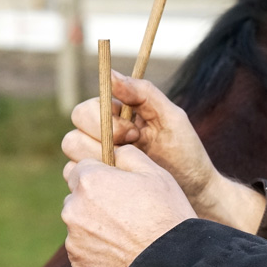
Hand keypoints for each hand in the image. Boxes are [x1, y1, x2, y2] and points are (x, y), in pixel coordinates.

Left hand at [62, 146, 197, 266]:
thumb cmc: (167, 216)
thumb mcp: (156, 174)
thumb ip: (128, 155)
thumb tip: (114, 150)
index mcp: (90, 181)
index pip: (82, 168)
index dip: (102, 176)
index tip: (119, 187)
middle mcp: (73, 208)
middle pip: (78, 197)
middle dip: (96, 201)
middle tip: (127, 213)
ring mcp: (74, 240)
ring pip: (80, 225)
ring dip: (96, 227)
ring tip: (128, 237)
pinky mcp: (79, 265)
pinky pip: (85, 251)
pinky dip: (99, 251)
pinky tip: (123, 254)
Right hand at [63, 73, 262, 231]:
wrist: (195, 192)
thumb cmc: (185, 152)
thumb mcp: (171, 117)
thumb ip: (143, 92)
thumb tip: (110, 74)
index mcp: (115, 117)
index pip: (85, 111)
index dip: (104, 122)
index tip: (133, 134)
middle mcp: (99, 137)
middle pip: (72, 135)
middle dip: (101, 144)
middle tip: (133, 151)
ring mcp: (96, 162)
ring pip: (71, 157)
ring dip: (99, 162)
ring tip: (129, 169)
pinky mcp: (97, 183)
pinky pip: (73, 179)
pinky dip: (96, 181)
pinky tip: (121, 185)